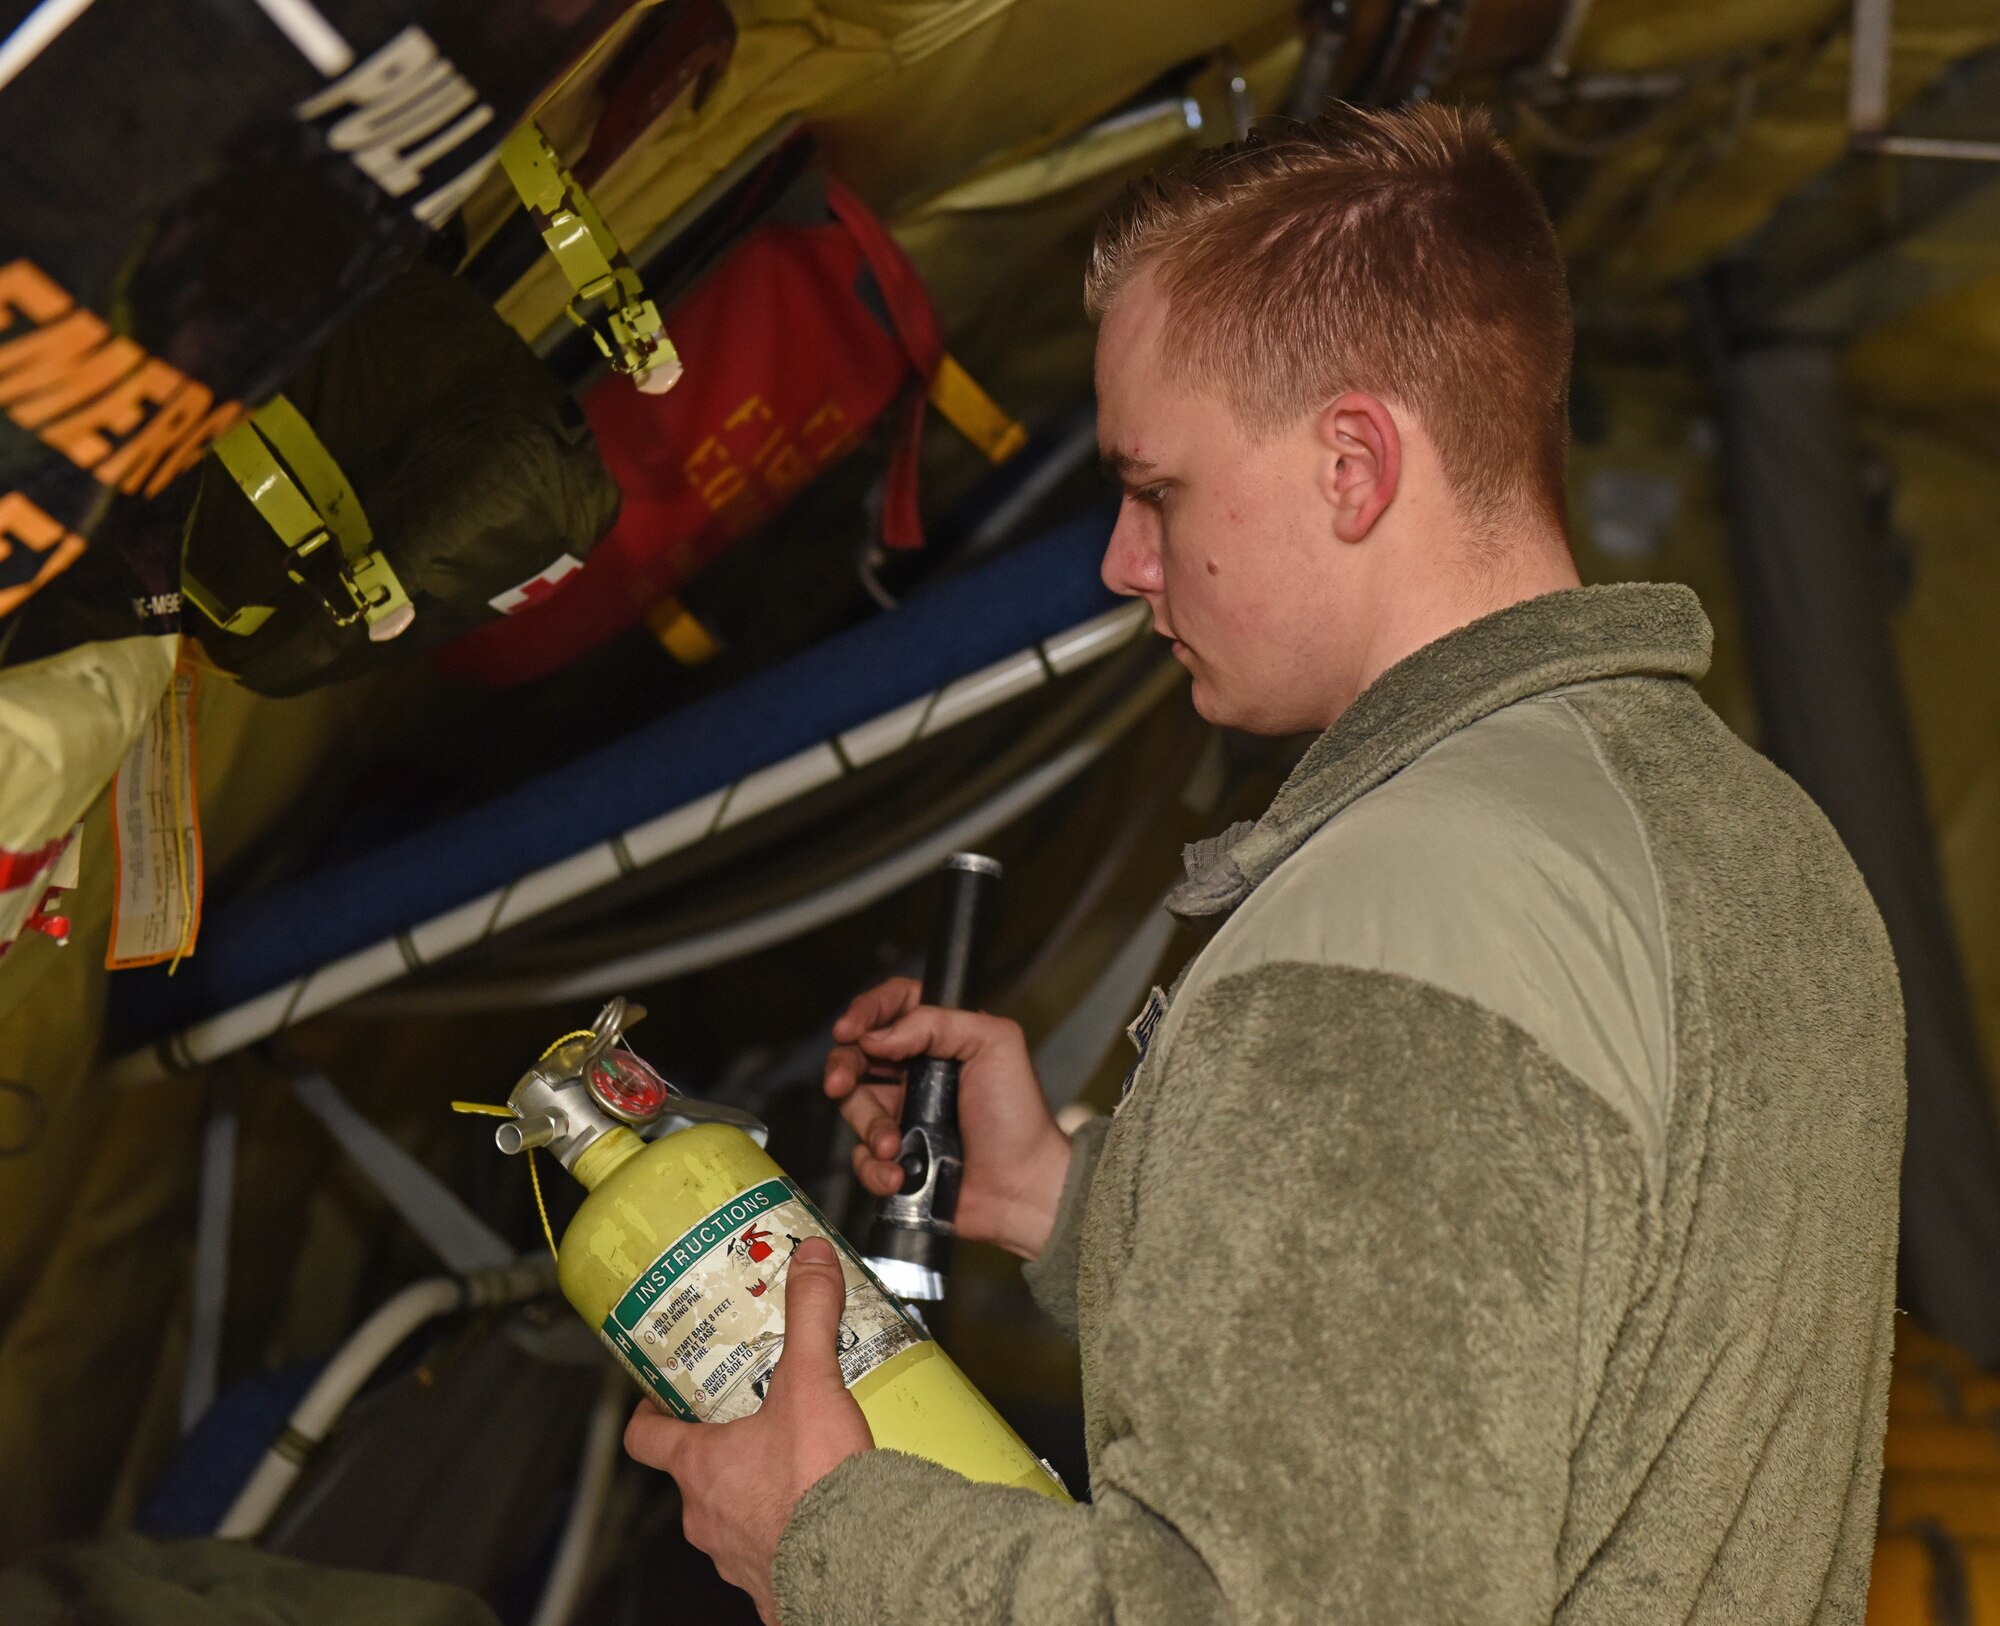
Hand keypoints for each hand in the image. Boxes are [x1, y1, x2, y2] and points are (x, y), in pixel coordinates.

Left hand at [624, 1238, 872, 1623]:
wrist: (858, 1566)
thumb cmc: (817, 1488)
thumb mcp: (812, 1383)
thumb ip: (810, 1315)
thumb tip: (810, 1260)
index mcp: (701, 1466)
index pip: (643, 1438)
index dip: (648, 1413)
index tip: (661, 1396)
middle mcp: (707, 1516)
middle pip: (695, 1473)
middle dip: (722, 1444)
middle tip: (753, 1414)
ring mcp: (736, 1556)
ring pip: (732, 1514)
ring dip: (755, 1490)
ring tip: (797, 1461)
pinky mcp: (774, 1585)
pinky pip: (771, 1551)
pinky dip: (788, 1531)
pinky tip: (821, 1512)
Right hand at [824, 978, 1072, 1258]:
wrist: (1023, 1188)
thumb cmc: (1017, 1115)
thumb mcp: (995, 1044)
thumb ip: (937, 1023)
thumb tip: (877, 1035)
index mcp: (941, 1039)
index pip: (892, 1007)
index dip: (865, 1012)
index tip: (849, 1029)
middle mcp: (916, 1072)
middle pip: (858, 1054)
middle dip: (842, 1067)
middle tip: (840, 1084)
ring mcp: (904, 1115)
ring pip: (855, 1106)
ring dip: (868, 1125)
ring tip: (894, 1146)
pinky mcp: (896, 1157)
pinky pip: (862, 1157)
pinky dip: (873, 1167)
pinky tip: (897, 1174)